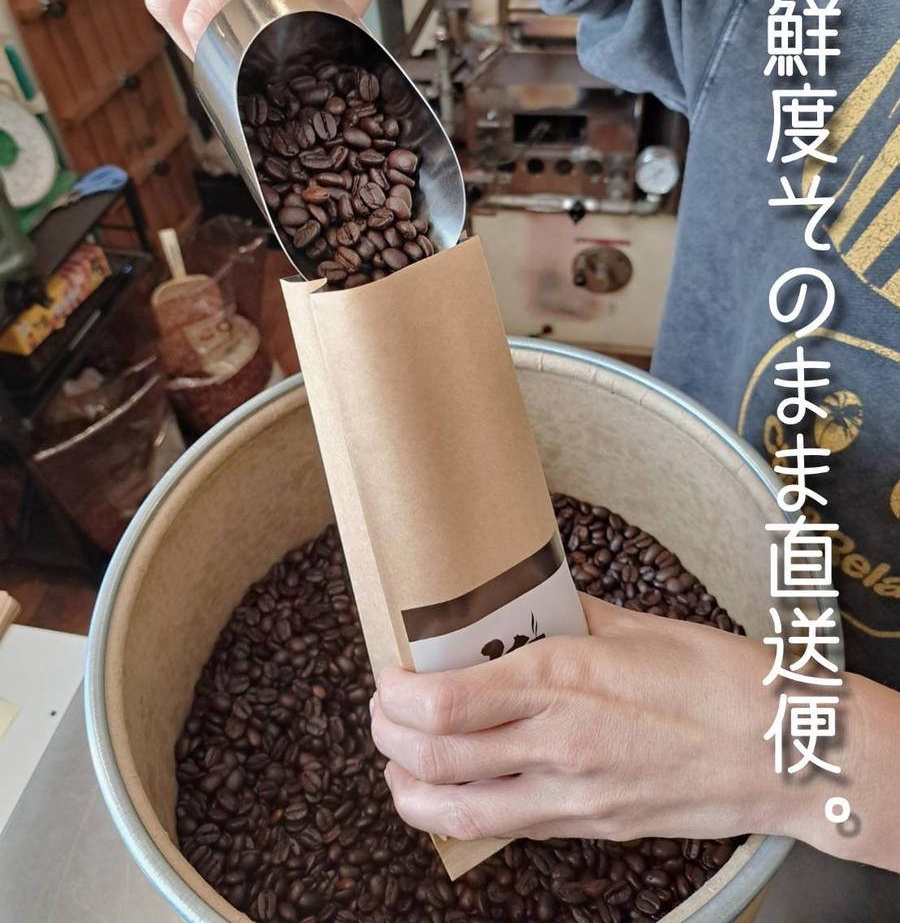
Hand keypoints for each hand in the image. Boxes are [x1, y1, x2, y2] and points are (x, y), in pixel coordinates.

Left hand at [372, 595, 793, 845]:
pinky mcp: (593, 828)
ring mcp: (575, 796)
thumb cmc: (720, 679)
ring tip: (400, 764)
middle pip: (437, 761)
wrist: (786, 751)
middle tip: (383, 714)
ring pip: (461, 814)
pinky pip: (509, 827)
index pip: (448, 703)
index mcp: (566, 680)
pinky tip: (460, 791)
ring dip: (411, 792)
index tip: (388, 675)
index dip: (398, 694)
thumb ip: (570, 617)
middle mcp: (559, 744)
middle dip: (389, 738)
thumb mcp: (637, 626)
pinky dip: (465, 814)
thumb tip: (528, 605)